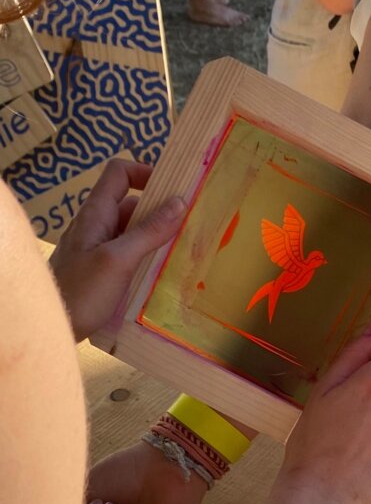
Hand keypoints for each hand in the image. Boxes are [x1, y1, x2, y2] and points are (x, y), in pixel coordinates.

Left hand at [49, 158, 184, 340]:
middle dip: (160, 208)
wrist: (47, 330)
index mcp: (95, 214)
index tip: (173, 189)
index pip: (119, 173)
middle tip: (191, 222)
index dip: (145, 172)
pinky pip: (129, 252)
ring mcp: (97, 248)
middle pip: (131, 203)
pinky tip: (164, 270)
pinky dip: (148, 254)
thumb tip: (180, 201)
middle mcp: (95, 225)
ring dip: (157, 234)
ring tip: (184, 247)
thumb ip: (149, 231)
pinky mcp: (101, 269)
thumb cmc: (80, 293)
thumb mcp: (119, 260)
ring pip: (132, 230)